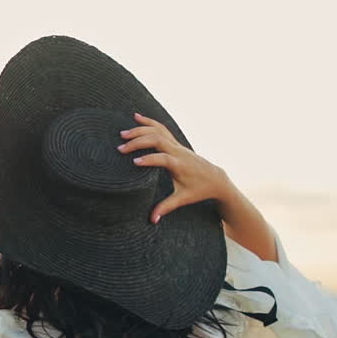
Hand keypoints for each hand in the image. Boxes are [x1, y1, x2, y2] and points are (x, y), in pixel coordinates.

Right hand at [116, 111, 231, 223]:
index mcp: (180, 165)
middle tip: (121, 148)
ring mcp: (177, 145)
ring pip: (158, 131)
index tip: (134, 163)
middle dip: (138, 142)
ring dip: (140, 130)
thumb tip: (152, 220)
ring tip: (123, 133)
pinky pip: (161, 129)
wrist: (215, 178)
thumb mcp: (183, 199)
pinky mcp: (175, 143)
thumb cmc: (199, 189)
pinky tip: (137, 117)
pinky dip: (149, 122)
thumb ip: (166, 207)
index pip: (163, 158)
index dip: (149, 159)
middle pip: (158, 140)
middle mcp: (179, 151)